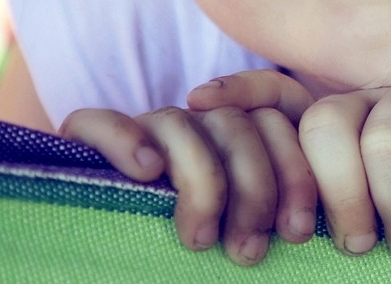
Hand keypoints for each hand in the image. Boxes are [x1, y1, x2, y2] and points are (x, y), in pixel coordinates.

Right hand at [58, 69, 316, 265]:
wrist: (107, 268)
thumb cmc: (185, 265)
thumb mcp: (237, 239)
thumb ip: (266, 223)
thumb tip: (305, 233)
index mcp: (238, 141)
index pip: (277, 124)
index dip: (294, 173)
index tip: (295, 231)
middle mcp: (194, 125)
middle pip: (236, 124)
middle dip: (253, 189)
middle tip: (247, 251)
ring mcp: (143, 130)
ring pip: (180, 123)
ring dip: (200, 181)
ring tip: (198, 239)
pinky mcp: (85, 140)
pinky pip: (100, 121)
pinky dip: (126, 139)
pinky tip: (146, 171)